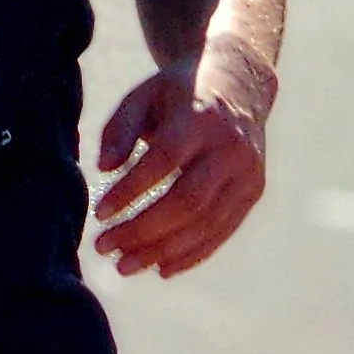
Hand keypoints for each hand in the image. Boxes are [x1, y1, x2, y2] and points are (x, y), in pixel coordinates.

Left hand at [93, 40, 273, 279]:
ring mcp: (248, 172)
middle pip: (188, 200)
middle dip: (142, 230)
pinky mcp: (254, 191)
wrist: (239, 85)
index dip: (131, 190)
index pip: (164, 161)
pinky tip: (160, 267)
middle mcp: (231, 147)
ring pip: (206, 223)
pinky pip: (222, 230)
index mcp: (201, 116)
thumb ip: (119, 130)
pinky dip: (191, 254)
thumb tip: (103, 169)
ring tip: (123, 265)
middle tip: (103, 246)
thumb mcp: (143, 97)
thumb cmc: (177, 94)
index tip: (99, 213)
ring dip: (162, 251)